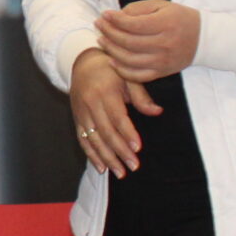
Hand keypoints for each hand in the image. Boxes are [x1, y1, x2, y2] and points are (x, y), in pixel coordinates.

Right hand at [70, 49, 161, 175]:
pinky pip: (83, 140)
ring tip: (120, 172)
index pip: (118, 117)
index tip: (138, 149)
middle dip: (120, 151)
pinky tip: (101, 167)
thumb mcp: (128, 78)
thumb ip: (141, 97)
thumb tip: (158, 112)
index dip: (128, 134)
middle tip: (133, 166)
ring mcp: (81, 112)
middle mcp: (91, 103)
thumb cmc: (110, 70)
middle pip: (106, 132)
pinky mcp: (77, 119)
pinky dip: (91, 155)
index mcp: (106, 92)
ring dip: (107, 158)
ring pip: (93, 139)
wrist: (82, 63)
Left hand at [96, 0, 201, 83]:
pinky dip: (122, 71)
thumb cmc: (179, 18)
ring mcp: (163, 60)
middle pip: (129, 42)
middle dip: (109, 33)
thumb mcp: (161, 5)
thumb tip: (117, 15)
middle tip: (99, 25)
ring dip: (111, 51)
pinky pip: (138, 76)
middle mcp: (164, 44)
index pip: (133, 24)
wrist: (203, 39)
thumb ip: (138, 9)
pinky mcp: (162, 72)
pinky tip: (112, 61)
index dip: (115, 20)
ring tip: (102, 41)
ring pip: (130, 60)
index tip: (104, 14)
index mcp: (165, 24)